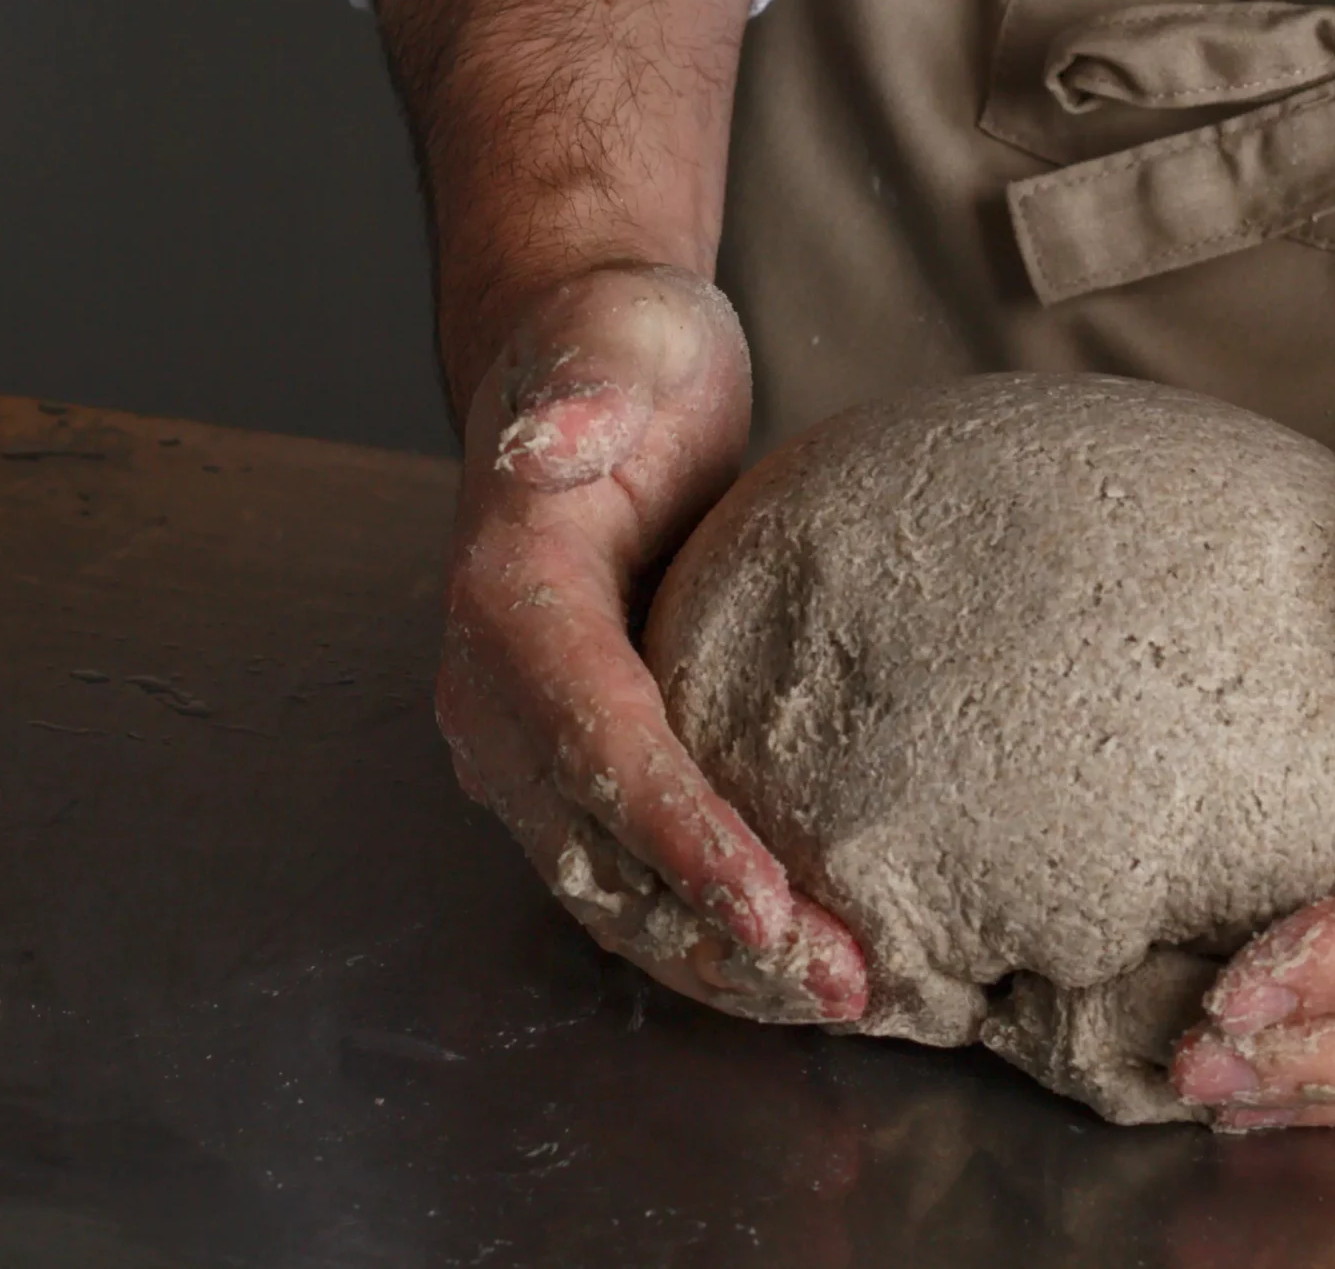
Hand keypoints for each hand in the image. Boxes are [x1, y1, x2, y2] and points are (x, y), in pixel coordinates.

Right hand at [435, 263, 864, 1021]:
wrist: (588, 367)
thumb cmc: (618, 346)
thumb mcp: (618, 337)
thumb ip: (588, 389)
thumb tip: (551, 439)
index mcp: (507, 597)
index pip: (593, 737)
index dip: (674, 832)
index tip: (766, 902)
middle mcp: (495, 689)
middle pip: (598, 842)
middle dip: (714, 929)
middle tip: (838, 984)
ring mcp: (528, 735)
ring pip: (609, 880)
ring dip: (717, 954)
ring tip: (838, 996)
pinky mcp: (577, 754)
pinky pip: (630, 864)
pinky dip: (706, 923)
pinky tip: (798, 960)